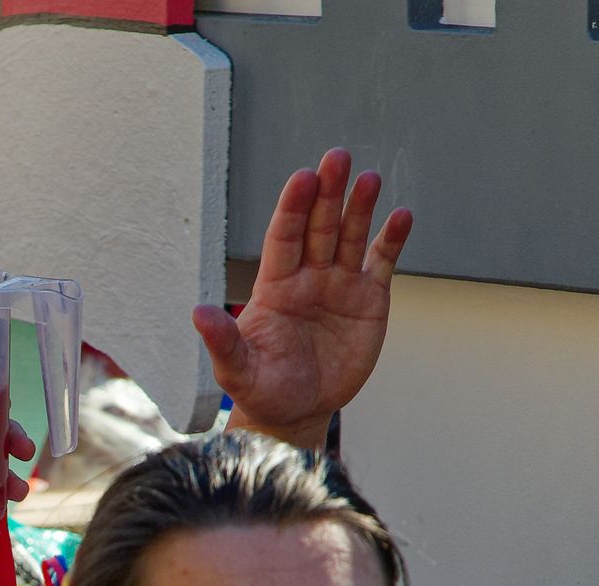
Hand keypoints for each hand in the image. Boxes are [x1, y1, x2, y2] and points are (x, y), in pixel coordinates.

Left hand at [200, 148, 412, 450]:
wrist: (297, 414)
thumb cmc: (263, 390)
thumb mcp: (238, 370)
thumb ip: (222, 341)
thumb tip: (198, 313)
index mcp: (275, 286)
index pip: (283, 237)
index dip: (293, 208)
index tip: (303, 178)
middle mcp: (308, 277)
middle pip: (319, 227)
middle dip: (328, 193)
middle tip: (337, 158)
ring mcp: (340, 285)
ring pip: (351, 236)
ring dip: (360, 207)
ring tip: (369, 178)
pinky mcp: (368, 300)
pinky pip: (381, 263)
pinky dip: (391, 240)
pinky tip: (401, 216)